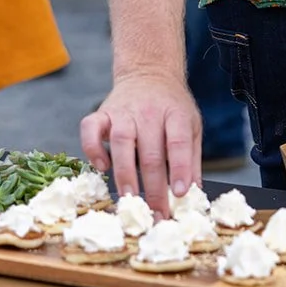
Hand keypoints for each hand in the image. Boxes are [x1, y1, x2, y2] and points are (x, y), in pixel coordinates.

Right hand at [80, 71, 201, 213]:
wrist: (148, 72)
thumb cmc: (171, 106)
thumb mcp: (191, 125)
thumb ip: (191, 158)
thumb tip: (194, 195)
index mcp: (175, 114)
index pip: (178, 142)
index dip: (180, 168)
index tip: (179, 194)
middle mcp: (149, 111)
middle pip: (151, 151)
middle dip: (153, 187)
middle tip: (156, 214)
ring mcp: (123, 111)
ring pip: (122, 142)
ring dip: (125, 172)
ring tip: (130, 197)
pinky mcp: (102, 113)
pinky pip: (91, 129)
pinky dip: (93, 148)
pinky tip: (102, 167)